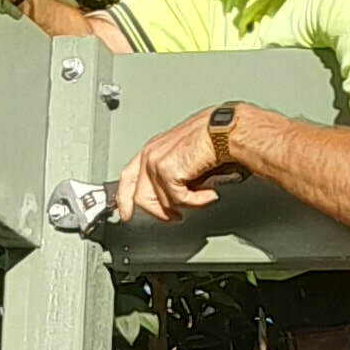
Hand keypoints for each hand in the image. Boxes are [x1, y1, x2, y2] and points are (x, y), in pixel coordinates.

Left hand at [113, 108, 241, 224]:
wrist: (225, 132)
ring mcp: (155, 163)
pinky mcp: (167, 171)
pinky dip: (197, 202)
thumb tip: (172, 199)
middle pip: (140, 197)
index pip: (127, 178)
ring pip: (161, 203)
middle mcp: (150, 155)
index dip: (124, 199)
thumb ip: (173, 176)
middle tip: (176, 218)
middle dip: (159, 213)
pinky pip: (178, 201)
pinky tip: (208, 193)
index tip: (126, 214)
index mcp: (152, 150)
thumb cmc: (214, 140)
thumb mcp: (185, 160)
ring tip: (203, 197)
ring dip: (185, 205)